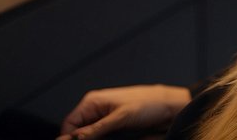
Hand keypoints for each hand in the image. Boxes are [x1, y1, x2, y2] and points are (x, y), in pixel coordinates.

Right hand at [57, 84, 190, 139]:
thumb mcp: (121, 117)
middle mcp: (96, 109)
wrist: (167, 105)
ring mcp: (104, 118)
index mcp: (93, 101)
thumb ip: (97, 129)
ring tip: (106, 139)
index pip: (69, 123)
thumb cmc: (147, 103)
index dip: (69, 137)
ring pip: (88, 135)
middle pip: (77, 131)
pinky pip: (99, 136)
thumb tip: (76, 137)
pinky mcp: (112, 126)